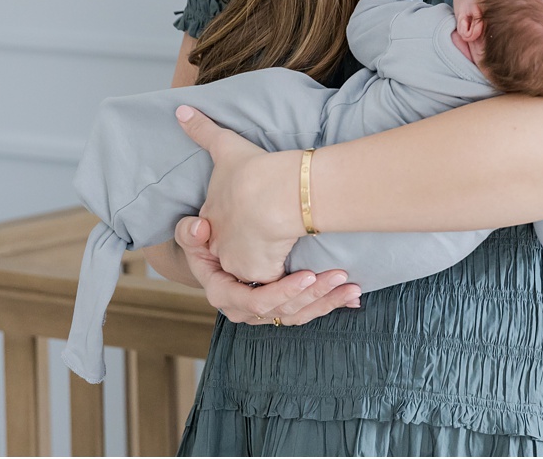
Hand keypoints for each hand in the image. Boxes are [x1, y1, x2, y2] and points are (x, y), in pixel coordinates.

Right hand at [174, 216, 359, 324]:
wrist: (216, 250)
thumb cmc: (206, 238)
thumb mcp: (192, 232)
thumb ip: (189, 231)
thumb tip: (198, 227)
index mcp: (223, 294)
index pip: (254, 301)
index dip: (282, 292)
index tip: (308, 274)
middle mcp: (244, 309)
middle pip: (282, 311)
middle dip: (313, 295)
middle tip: (340, 275)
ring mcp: (265, 311)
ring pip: (298, 314)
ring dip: (327, 301)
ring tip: (352, 286)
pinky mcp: (282, 308)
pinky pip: (307, 312)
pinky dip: (330, 305)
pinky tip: (352, 298)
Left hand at [176, 105, 306, 282]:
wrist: (275, 194)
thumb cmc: (253, 170)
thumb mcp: (225, 146)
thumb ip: (202, 130)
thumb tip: (179, 109)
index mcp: (211, 218)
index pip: (211, 230)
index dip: (228, 226)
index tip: (248, 220)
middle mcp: (220, 244)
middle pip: (228, 255)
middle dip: (244, 253)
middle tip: (267, 242)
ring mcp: (238, 263)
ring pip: (249, 273)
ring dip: (267, 266)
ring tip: (290, 257)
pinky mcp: (260, 275)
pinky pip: (273, 284)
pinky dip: (288, 279)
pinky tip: (303, 269)